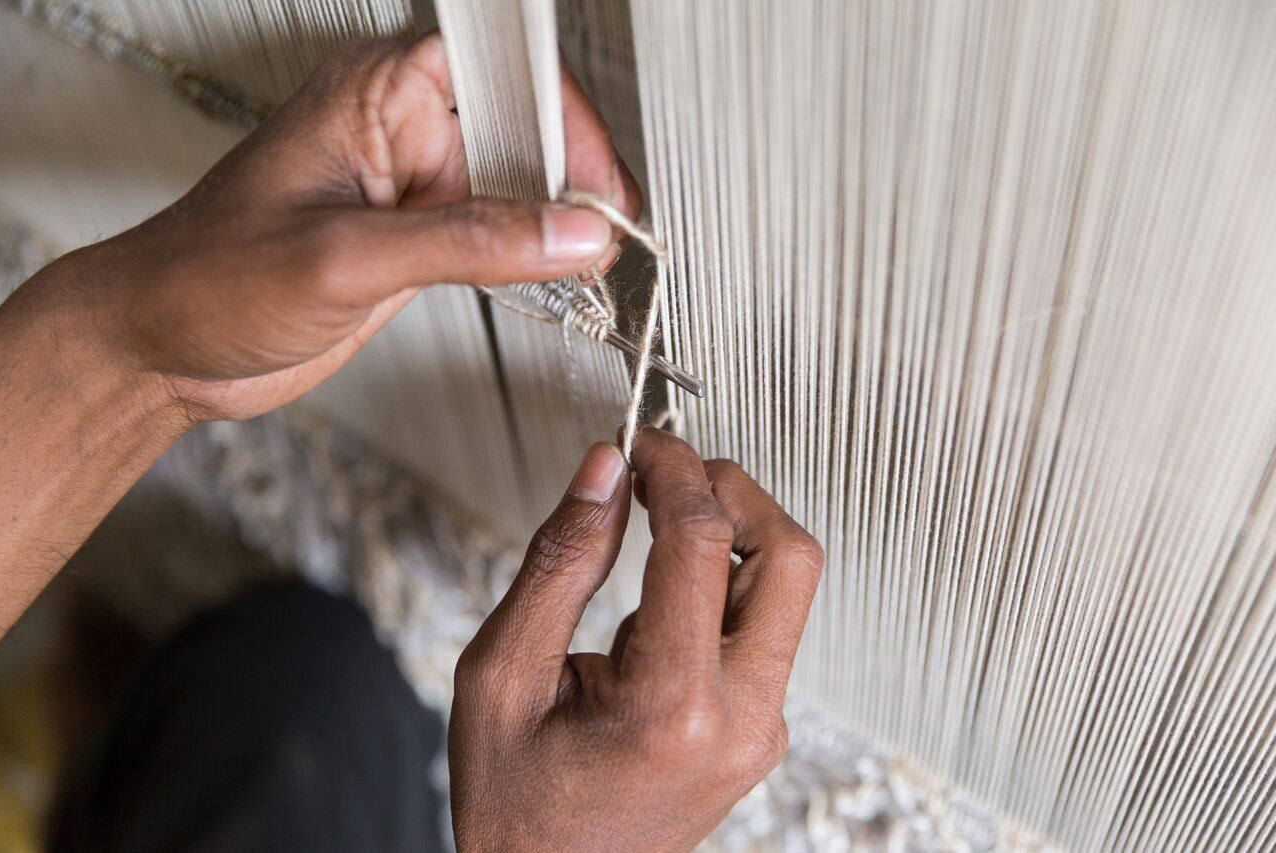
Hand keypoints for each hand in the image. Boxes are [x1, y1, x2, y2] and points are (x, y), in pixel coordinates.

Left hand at [46, 33, 638, 422]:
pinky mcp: (418, 241)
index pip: (499, 73)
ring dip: (559, 223)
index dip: (560, 121)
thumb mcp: (345, 258)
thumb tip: (569, 234)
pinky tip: (555, 280)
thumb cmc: (208, 277)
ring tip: (591, 262)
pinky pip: (497, 236)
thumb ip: (467, 243)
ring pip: (519, 186)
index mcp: (374, 92)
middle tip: (603, 235)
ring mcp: (413, 187)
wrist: (163, 349)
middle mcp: (400, 129)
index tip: (596, 186)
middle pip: (523, 128)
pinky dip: (534, 259)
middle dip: (572, 178)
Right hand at [448, 427, 823, 850]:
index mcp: (673, 707)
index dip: (671, 467)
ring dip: (734, 531)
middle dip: (731, 490)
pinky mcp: (758, 728)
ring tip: (658, 520)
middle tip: (668, 471)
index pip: (702, 540)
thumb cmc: (518, 805)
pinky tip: (662, 586)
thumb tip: (603, 472)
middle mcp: (740, 719)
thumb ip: (560, 562)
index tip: (637, 442)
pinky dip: (725, 578)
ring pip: (789, 586)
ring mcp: (760, 728)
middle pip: (789, 555)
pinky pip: (765, 624)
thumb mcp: (501, 674)